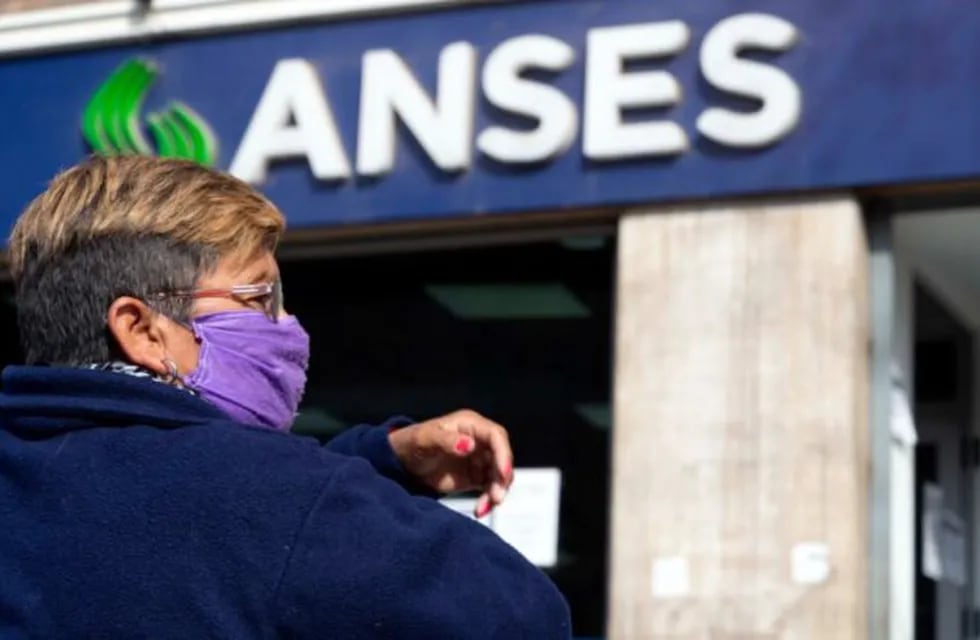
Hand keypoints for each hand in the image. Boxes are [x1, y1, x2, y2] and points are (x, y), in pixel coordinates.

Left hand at [388, 409, 513, 517]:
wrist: (402, 463)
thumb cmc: (412, 443)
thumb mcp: (425, 439)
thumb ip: (446, 440)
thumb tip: (469, 445)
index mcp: (470, 425)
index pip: (496, 436)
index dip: (503, 454)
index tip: (503, 473)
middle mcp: (479, 441)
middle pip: (502, 457)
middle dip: (502, 478)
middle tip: (496, 497)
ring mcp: (478, 459)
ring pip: (499, 475)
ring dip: (496, 492)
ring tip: (484, 507)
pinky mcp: (475, 477)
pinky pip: (489, 488)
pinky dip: (487, 500)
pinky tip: (480, 510)